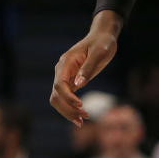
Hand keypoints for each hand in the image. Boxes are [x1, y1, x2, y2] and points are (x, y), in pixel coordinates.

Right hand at [50, 10, 121, 125]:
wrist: (102, 36)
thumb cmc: (102, 42)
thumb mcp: (99, 53)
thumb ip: (88, 67)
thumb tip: (78, 84)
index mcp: (66, 62)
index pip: (60, 84)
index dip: (68, 97)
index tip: (81, 105)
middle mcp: (62, 70)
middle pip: (56, 95)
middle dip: (67, 109)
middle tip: (84, 118)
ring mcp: (65, 76)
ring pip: (58, 99)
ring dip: (68, 112)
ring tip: (83, 121)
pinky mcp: (71, 82)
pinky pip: (65, 99)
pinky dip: (71, 109)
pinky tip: (81, 117)